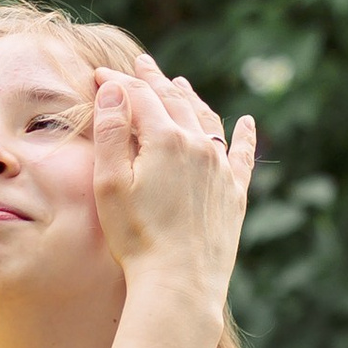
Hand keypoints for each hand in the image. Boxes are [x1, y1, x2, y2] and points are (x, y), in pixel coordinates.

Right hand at [89, 63, 255, 313]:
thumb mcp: (110, 185)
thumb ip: (110, 133)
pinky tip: (247, 123)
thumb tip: (114, 90)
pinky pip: (244, 155)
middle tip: (142, 64)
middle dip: (154, 80)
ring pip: (207, 121)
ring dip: (191, 99)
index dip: (118, 82)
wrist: (180, 283)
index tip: (100, 74)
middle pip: (174, 101)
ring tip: (180, 84)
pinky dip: (245, 136)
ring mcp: (221, 168)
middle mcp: (198, 146)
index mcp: (165, 139)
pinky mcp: (235, 193)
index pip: (138, 96)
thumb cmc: (136, 238)